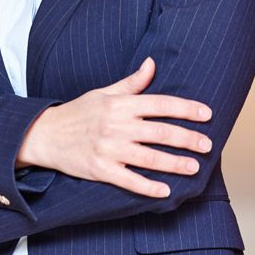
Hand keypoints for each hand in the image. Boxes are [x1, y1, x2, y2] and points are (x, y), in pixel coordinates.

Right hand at [15, 56, 212, 197]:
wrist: (45, 134)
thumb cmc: (78, 112)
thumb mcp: (104, 92)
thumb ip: (132, 82)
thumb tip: (152, 63)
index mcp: (120, 104)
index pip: (161, 104)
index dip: (186, 109)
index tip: (206, 114)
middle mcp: (117, 125)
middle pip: (161, 132)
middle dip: (188, 139)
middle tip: (208, 145)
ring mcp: (109, 149)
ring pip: (150, 158)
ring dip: (175, 163)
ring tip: (194, 167)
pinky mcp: (101, 169)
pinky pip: (130, 180)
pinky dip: (149, 187)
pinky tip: (165, 191)